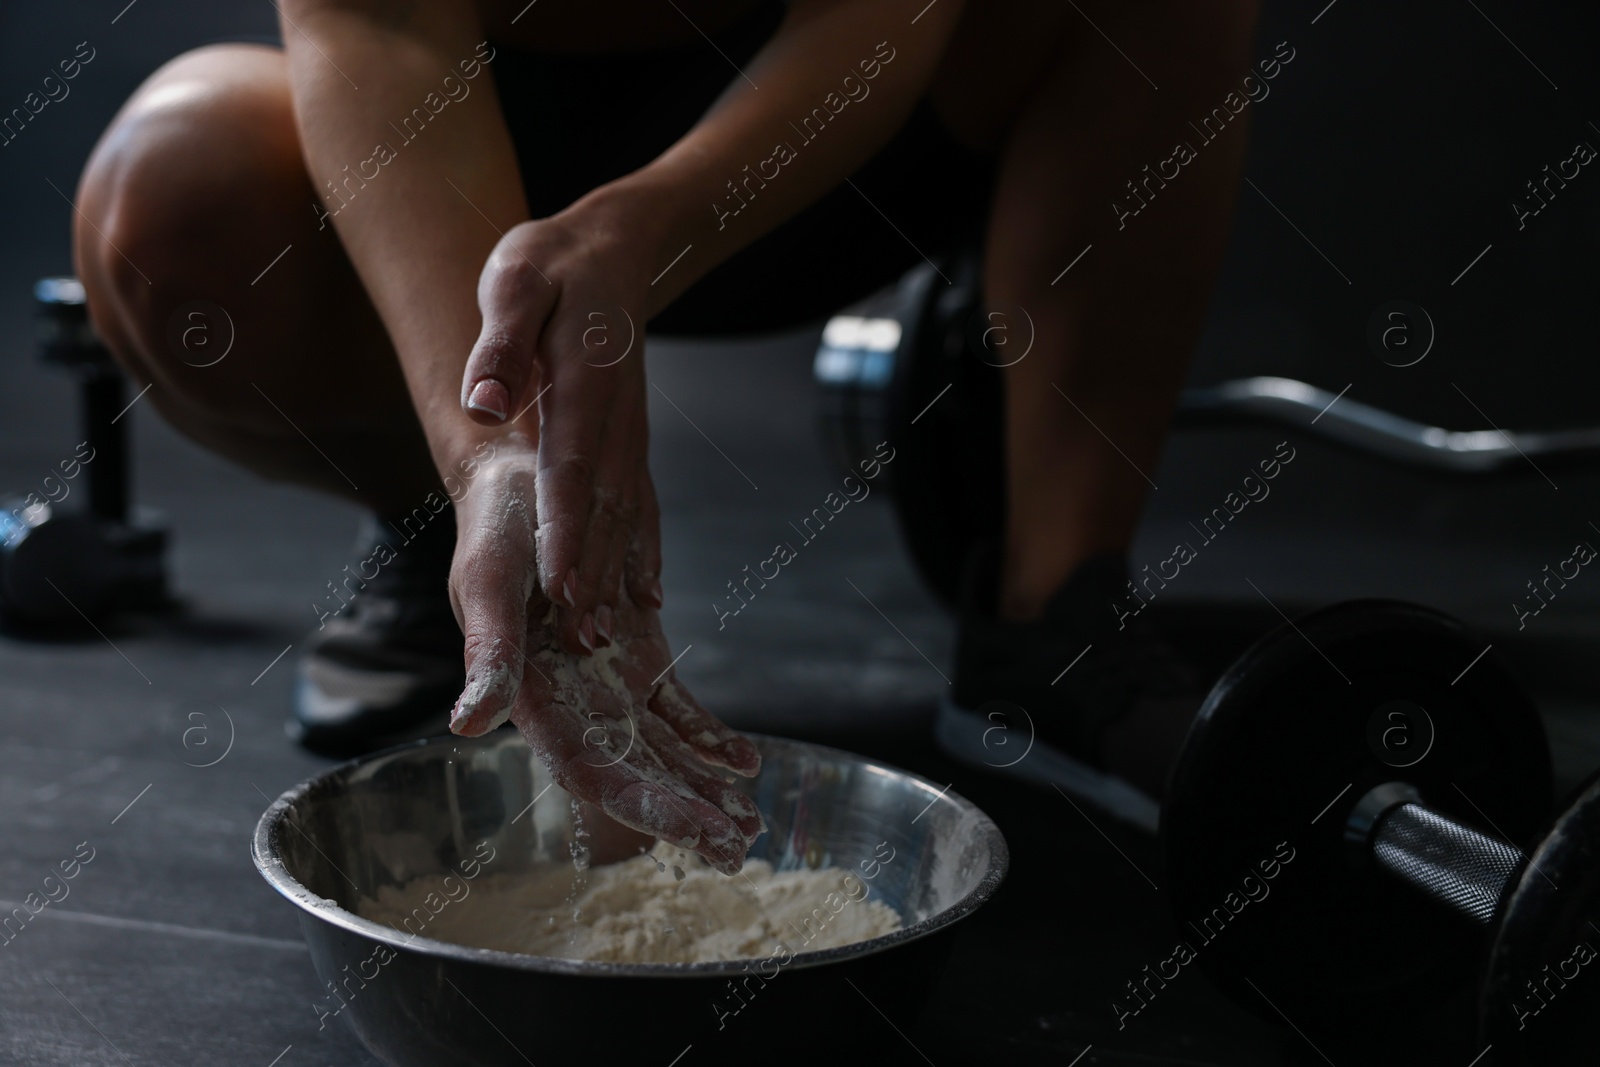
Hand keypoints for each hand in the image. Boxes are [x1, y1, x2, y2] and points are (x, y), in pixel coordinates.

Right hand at [446, 405, 762, 873]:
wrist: (519, 482)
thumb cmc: (496, 531)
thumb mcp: (488, 584)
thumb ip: (489, 655)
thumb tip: (469, 725)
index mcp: (536, 701)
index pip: (596, 773)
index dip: (647, 807)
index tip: (698, 835)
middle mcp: (575, 705)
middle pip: (637, 775)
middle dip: (688, 814)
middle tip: (739, 849)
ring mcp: (610, 684)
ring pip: (663, 752)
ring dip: (704, 788)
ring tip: (750, 823)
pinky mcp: (636, 658)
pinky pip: (676, 711)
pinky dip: (709, 737)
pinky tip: (745, 762)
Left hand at [458, 208, 655, 654]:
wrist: (614, 249)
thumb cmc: (552, 263)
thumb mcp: (514, 279)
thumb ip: (501, 342)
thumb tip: (482, 405)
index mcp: (586, 378)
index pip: (572, 465)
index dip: (566, 528)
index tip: (558, 583)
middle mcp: (617, 415)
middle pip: (604, 504)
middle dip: (593, 572)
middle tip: (581, 636)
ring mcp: (631, 431)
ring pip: (625, 512)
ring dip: (616, 574)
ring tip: (604, 634)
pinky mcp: (631, 440)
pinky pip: (641, 502)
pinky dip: (644, 550)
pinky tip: (647, 595)